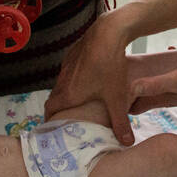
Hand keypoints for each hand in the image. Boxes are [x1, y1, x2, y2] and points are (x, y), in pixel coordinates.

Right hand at [44, 16, 136, 144]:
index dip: (49, 119)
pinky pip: (68, 70)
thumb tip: (127, 144)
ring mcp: (67, 65)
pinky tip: (87, 79)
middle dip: (59, 108)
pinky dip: (72, 78)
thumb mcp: (117, 98)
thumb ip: (120, 122)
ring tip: (77, 101)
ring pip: (62, 83)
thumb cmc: (110, 67)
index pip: (50, 109)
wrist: (108, 33)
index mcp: (69, 93)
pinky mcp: (73, 53)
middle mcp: (63, 79)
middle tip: (66, 117)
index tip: (51, 127)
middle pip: (55, 97)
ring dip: (66, 92)